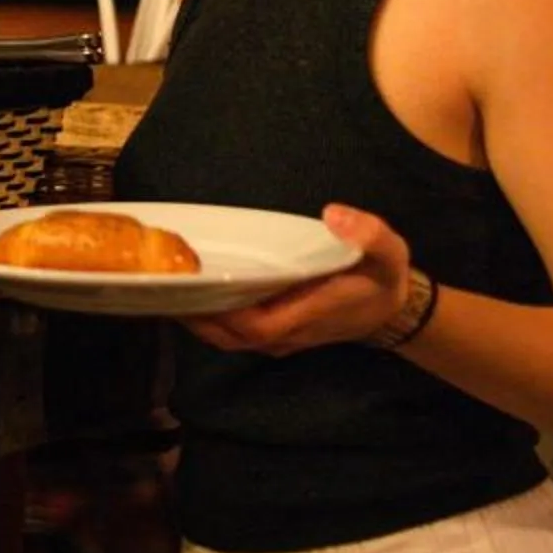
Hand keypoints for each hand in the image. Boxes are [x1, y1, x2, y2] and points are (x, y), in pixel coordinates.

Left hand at [182, 203, 407, 355]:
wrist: (391, 311)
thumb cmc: (382, 278)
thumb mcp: (388, 251)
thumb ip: (368, 233)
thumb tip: (333, 214)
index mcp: (309, 314)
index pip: (258, 325)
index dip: (223, 313)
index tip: (194, 288)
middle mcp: (288, 333)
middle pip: (229, 336)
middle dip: (194, 316)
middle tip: (160, 285)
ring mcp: (279, 338)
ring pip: (228, 338)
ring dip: (196, 319)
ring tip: (166, 288)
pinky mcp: (274, 333)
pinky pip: (234, 333)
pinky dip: (210, 318)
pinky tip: (192, 293)